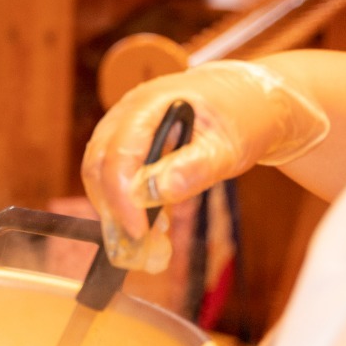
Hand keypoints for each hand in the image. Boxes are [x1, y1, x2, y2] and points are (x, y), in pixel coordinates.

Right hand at [82, 60, 328, 271]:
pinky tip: (153, 222)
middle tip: (140, 244)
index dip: (121, 196)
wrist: (248, 101)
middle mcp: (127, 111)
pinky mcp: (127, 141)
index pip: (118, 153)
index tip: (139, 232)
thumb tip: (153, 193)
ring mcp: (123, 125)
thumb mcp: (228, 148)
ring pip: (100, 172)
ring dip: (117, 208)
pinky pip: (113, 174)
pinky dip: (125, 202)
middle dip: (112, 208)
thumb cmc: (241, 120)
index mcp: (150, 105)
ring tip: (151, 238)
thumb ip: (194, 169)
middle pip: (97, 164)